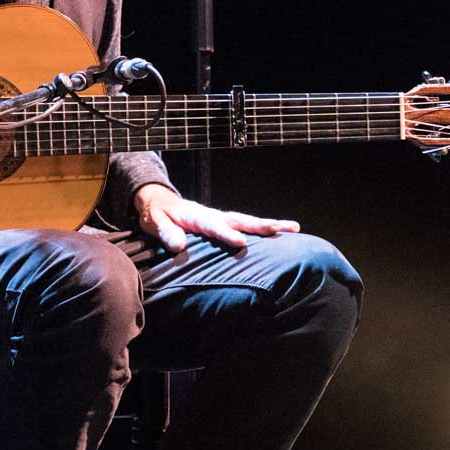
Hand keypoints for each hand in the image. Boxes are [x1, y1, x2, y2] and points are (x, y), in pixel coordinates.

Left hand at [133, 183, 300, 252]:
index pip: (214, 226)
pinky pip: (246, 227)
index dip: (227, 234)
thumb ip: (166, 232)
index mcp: (197, 216)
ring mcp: (221, 219)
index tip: (241, 243)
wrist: (159, 203)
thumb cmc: (156, 214)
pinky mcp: (224, 225)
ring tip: (294, 227)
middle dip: (260, 225)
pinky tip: (282, 235)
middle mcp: (214, 216)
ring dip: (271, 225)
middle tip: (280, 229)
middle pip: (240, 220)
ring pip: (248, 222)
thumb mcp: (154, 222)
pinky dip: (265, 230)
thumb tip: (179, 246)